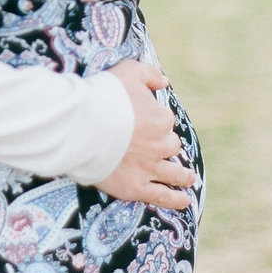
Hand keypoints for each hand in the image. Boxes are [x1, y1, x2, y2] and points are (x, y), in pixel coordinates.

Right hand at [96, 60, 196, 210]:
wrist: (81, 125)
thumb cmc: (104, 95)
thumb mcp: (130, 70)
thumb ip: (150, 74)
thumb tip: (164, 82)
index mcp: (160, 119)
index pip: (164, 120)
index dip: (154, 119)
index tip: (143, 119)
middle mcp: (160, 145)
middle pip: (169, 146)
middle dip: (165, 145)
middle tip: (159, 147)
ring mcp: (148, 168)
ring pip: (173, 173)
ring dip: (183, 176)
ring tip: (189, 178)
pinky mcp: (135, 187)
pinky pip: (161, 196)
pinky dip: (174, 199)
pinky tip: (184, 201)